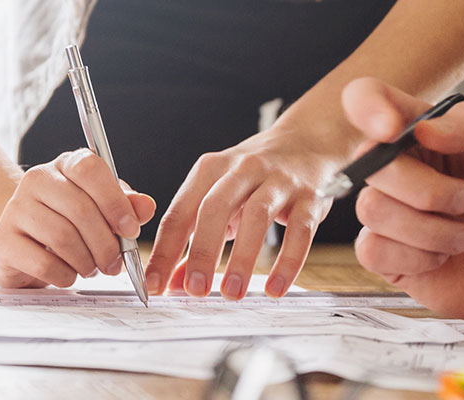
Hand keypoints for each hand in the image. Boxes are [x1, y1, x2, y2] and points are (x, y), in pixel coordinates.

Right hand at [0, 149, 155, 287]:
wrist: (20, 246)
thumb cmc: (67, 225)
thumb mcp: (101, 212)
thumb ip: (126, 207)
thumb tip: (146, 206)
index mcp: (64, 165)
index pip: (89, 168)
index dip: (114, 201)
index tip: (130, 230)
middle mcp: (36, 180)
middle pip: (80, 209)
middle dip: (106, 244)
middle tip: (116, 264)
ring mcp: (15, 209)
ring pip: (63, 238)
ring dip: (87, 262)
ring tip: (92, 269)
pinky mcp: (3, 241)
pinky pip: (44, 263)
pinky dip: (65, 276)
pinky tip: (68, 275)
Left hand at [141, 117, 343, 299]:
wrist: (307, 142)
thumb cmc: (254, 177)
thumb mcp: (219, 197)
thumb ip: (195, 239)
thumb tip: (171, 283)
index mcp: (210, 169)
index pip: (180, 212)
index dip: (164, 251)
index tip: (154, 285)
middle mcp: (242, 169)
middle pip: (215, 208)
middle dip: (202, 252)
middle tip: (195, 290)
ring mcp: (278, 181)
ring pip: (257, 216)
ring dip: (242, 257)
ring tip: (231, 293)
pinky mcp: (310, 196)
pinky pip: (300, 230)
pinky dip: (288, 261)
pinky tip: (275, 288)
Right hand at [341, 77, 463, 322]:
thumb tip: (423, 129)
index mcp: (422, 131)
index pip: (370, 98)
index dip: (368, 106)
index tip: (394, 129)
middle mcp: (398, 168)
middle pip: (370, 162)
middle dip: (426, 189)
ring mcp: (387, 212)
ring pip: (372, 209)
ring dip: (431, 229)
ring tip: (463, 236)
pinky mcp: (384, 255)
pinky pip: (372, 250)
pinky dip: (417, 257)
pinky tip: (441, 257)